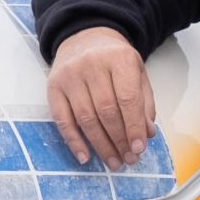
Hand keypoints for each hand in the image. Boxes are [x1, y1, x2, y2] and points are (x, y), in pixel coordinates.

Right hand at [46, 25, 156, 168]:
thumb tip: (146, 134)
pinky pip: (63, 119)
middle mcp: (92, 65)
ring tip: (113, 162)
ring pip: (85, 118)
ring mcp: (70, 76)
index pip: (127, 99)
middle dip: (119, 140)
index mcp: (118, 58)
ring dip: (100, 145)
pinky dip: (73, 141)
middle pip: (106, 111)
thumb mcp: (136, 72)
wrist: (85, 37)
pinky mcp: (53, 87)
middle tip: (128, 160)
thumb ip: (144, 102)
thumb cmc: (114, 59)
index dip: (134, 126)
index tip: (139, 148)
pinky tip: (85, 156)